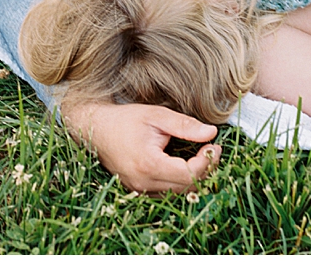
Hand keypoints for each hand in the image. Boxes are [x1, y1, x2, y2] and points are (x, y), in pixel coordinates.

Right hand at [63, 101, 220, 193]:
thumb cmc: (125, 119)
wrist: (96, 128)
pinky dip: (180, 181)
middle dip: (205, 170)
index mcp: (149, 164)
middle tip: (212, 150)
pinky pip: (166, 193)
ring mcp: (139, 189)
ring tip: (201, 156)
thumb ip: (185, 125)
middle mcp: (143, 183)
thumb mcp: (157, 115)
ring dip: (194, 177)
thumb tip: (211, 133)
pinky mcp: (138, 190)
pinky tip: (185, 164)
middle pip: (186, 187)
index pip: (189, 174)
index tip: (214, 145)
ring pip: (178, 193)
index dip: (207, 161)